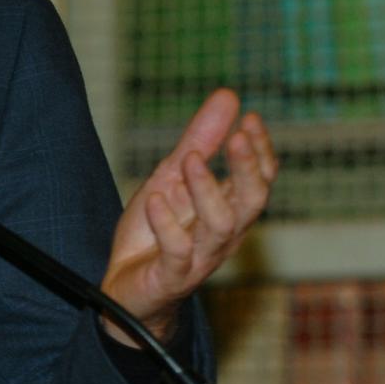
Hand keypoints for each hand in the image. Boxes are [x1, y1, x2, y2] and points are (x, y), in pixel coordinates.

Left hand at [100, 89, 278, 346]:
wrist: (124, 287)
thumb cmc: (154, 231)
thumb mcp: (171, 177)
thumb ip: (200, 140)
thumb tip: (230, 96)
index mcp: (228, 209)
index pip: (260, 180)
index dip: (260, 151)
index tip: (250, 118)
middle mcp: (222, 234)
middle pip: (252, 202)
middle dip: (248, 169)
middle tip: (237, 137)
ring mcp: (199, 257)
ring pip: (221, 227)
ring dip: (207, 190)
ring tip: (190, 158)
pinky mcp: (171, 276)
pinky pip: (177, 252)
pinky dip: (167, 225)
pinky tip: (154, 199)